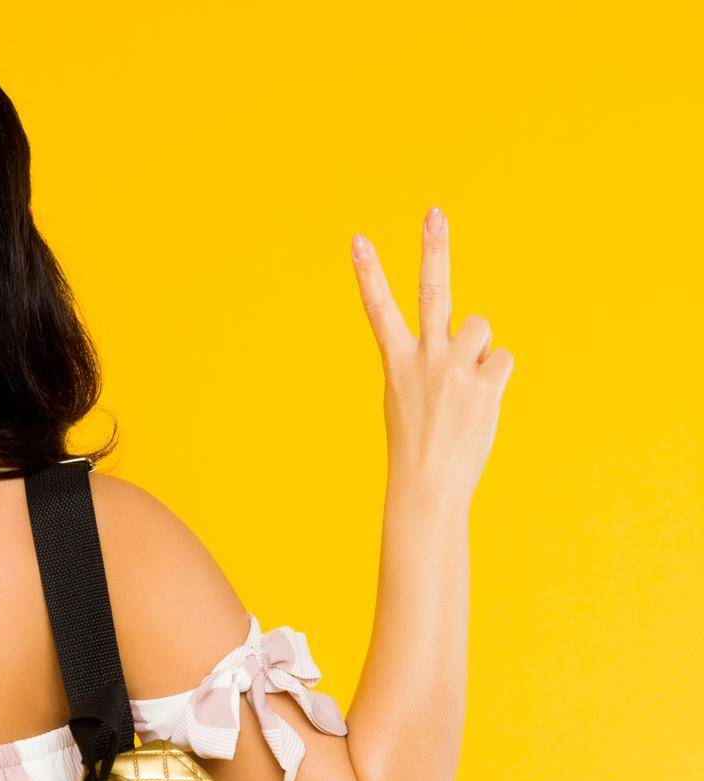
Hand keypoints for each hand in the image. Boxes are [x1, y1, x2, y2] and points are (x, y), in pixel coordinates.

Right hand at [352, 209, 512, 505]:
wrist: (426, 487)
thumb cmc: (416, 446)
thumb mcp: (408, 399)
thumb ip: (431, 363)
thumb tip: (475, 339)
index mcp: (397, 362)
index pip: (379, 309)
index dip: (368, 274)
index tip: (358, 240)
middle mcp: (425, 358)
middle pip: (432, 290)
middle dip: (433, 248)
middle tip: (434, 213)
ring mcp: (457, 369)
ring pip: (481, 328)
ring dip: (479, 350)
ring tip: (466, 386)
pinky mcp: (486, 383)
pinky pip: (501, 360)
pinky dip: (495, 380)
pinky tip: (480, 405)